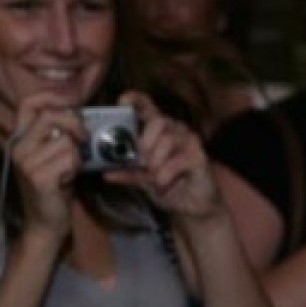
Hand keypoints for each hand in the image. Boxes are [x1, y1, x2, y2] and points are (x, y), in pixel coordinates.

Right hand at [10, 92, 83, 238]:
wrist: (46, 223)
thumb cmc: (54, 187)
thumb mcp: (52, 155)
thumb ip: (57, 134)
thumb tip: (77, 112)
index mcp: (19, 139)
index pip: (28, 104)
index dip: (51, 96)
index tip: (72, 102)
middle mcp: (18, 148)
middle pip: (50, 116)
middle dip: (75, 124)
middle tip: (83, 139)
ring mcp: (26, 163)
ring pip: (65, 141)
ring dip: (76, 155)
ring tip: (69, 169)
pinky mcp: (38, 178)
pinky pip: (69, 159)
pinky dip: (75, 168)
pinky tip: (67, 180)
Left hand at [105, 91, 220, 223]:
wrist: (192, 207)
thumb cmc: (170, 186)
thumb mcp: (143, 180)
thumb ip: (128, 172)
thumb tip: (106, 173)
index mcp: (159, 130)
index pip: (148, 106)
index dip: (135, 99)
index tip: (122, 101)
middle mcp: (176, 130)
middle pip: (158, 121)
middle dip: (145, 143)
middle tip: (141, 163)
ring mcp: (190, 142)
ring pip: (168, 141)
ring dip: (155, 163)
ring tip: (153, 177)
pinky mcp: (199, 157)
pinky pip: (177, 161)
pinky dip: (164, 176)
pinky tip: (162, 184)